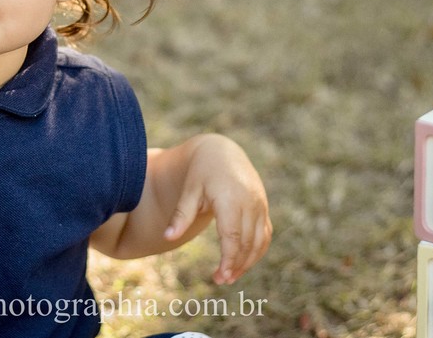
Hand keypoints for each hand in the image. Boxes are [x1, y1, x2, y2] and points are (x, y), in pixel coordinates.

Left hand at [163, 134, 271, 284]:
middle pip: (247, 243)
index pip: (233, 237)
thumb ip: (181, 215)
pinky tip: (243, 262)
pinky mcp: (264, 207)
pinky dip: (257, 251)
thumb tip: (166, 238)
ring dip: (248, 262)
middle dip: (236, 265)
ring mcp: (260, 205)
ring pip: (259, 242)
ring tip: (230, 276)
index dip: (228, 259)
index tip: (220, 277)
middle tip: (221, 281)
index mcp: (231, 199)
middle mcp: (250, 202)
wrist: (222, 152)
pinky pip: (265, 235)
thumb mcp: (189, 191)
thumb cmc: (201, 172)